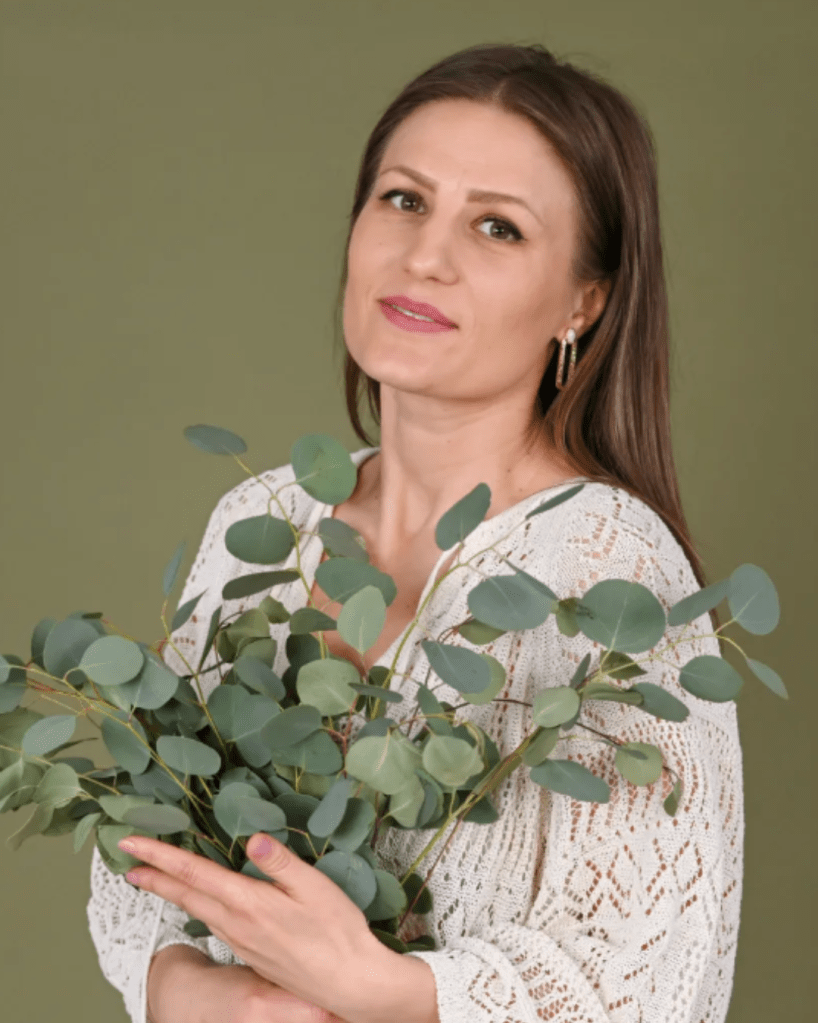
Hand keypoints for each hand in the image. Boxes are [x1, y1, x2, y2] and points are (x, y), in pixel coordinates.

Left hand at [118, 832, 394, 1021]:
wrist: (349, 984)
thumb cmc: (337, 932)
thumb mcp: (315, 887)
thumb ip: (281, 862)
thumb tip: (253, 838)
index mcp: (248, 903)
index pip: (194, 873)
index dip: (160, 856)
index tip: (131, 843)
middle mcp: (237, 924)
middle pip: (185, 895)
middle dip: (154, 876)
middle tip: (127, 861)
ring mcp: (241, 942)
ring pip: (196, 911)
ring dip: (171, 891)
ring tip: (154, 878)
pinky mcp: (251, 953)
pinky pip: (213, 923)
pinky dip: (195, 906)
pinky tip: (200, 903)